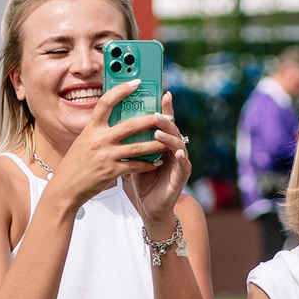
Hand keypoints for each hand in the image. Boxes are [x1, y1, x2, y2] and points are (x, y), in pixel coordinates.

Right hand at [52, 81, 166, 209]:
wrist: (65, 187)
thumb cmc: (76, 164)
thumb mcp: (84, 141)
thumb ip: (99, 130)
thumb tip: (117, 119)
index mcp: (91, 128)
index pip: (106, 102)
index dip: (122, 90)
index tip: (136, 83)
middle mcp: (99, 139)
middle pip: (130, 125)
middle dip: (152, 120)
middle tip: (167, 117)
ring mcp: (105, 155)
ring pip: (137, 147)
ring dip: (156, 144)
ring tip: (169, 142)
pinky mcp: (111, 172)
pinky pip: (135, 166)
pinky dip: (148, 164)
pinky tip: (157, 162)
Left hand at [121, 93, 191, 227]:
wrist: (149, 206)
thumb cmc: (142, 180)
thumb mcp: (134, 156)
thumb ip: (131, 139)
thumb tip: (115, 118)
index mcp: (162, 142)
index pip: (163, 121)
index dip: (165, 107)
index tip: (162, 92)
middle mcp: (173, 149)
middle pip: (172, 129)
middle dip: (165, 119)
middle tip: (155, 113)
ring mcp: (179, 163)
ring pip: (179, 144)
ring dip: (170, 137)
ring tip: (159, 131)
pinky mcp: (181, 177)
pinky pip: (183, 165)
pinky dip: (180, 157)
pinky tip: (176, 152)